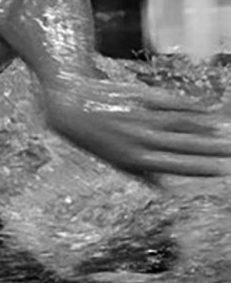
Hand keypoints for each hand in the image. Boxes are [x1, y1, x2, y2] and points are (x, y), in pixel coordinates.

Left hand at [42, 73, 230, 180]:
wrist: (67, 98)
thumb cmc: (86, 132)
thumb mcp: (108, 157)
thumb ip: (136, 170)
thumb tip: (162, 187)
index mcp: (130, 158)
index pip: (172, 165)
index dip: (197, 168)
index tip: (220, 170)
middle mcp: (137, 138)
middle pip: (181, 146)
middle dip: (209, 150)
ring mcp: (138, 116)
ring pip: (178, 124)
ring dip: (203, 128)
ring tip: (224, 131)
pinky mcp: (137, 96)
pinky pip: (168, 103)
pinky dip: (188, 106)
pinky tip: (205, 109)